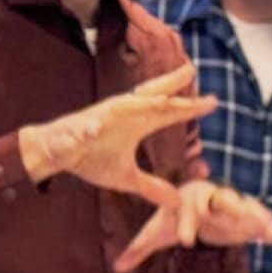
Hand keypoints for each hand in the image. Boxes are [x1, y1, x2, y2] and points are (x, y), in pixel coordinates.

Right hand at [19, 66, 216, 209]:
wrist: (57, 155)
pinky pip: (92, 125)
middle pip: (153, 97)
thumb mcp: (126, 178)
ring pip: (128, 104)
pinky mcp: (83, 125)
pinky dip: (99, 124)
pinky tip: (105, 124)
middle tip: (194, 71)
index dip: (190, 107)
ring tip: (165, 95)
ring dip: (146, 98)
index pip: (168, 113)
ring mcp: (104, 117)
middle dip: (172, 85)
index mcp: (137, 123)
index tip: (214, 102)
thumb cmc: (90, 159)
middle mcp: (125, 114)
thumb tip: (177, 201)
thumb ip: (151, 187)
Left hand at [113, 179, 271, 272]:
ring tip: (269, 227)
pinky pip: (264, 224)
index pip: (188, 210)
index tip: (184, 242)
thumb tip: (116, 269)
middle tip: (235, 216)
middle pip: (223, 201)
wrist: (196, 206)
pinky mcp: (247, 220)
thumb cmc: (173, 217)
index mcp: (190, 199)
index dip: (186, 225)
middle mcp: (214, 199)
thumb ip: (138, 250)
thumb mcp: (156, 233)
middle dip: (230, 209)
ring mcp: (233, 208)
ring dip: (258, 217)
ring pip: (247, 209)